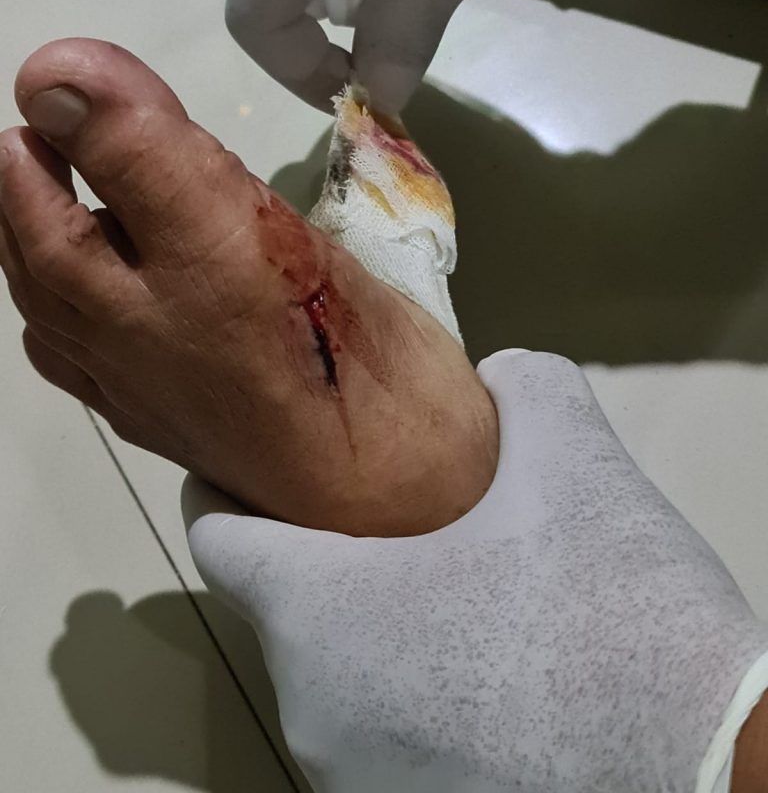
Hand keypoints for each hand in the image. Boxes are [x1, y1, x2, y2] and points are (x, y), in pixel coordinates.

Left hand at [184, 350, 767, 792]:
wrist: (716, 778)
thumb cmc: (618, 616)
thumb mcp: (576, 463)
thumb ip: (525, 389)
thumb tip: (499, 379)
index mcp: (323, 615)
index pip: (219, 542)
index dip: (225, 489)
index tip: (246, 461)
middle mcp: (316, 713)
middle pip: (286, 607)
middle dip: (328, 551)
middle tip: (394, 508)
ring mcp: (359, 782)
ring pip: (339, 675)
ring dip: (376, 624)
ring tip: (455, 582)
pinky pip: (385, 733)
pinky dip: (414, 689)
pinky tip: (493, 661)